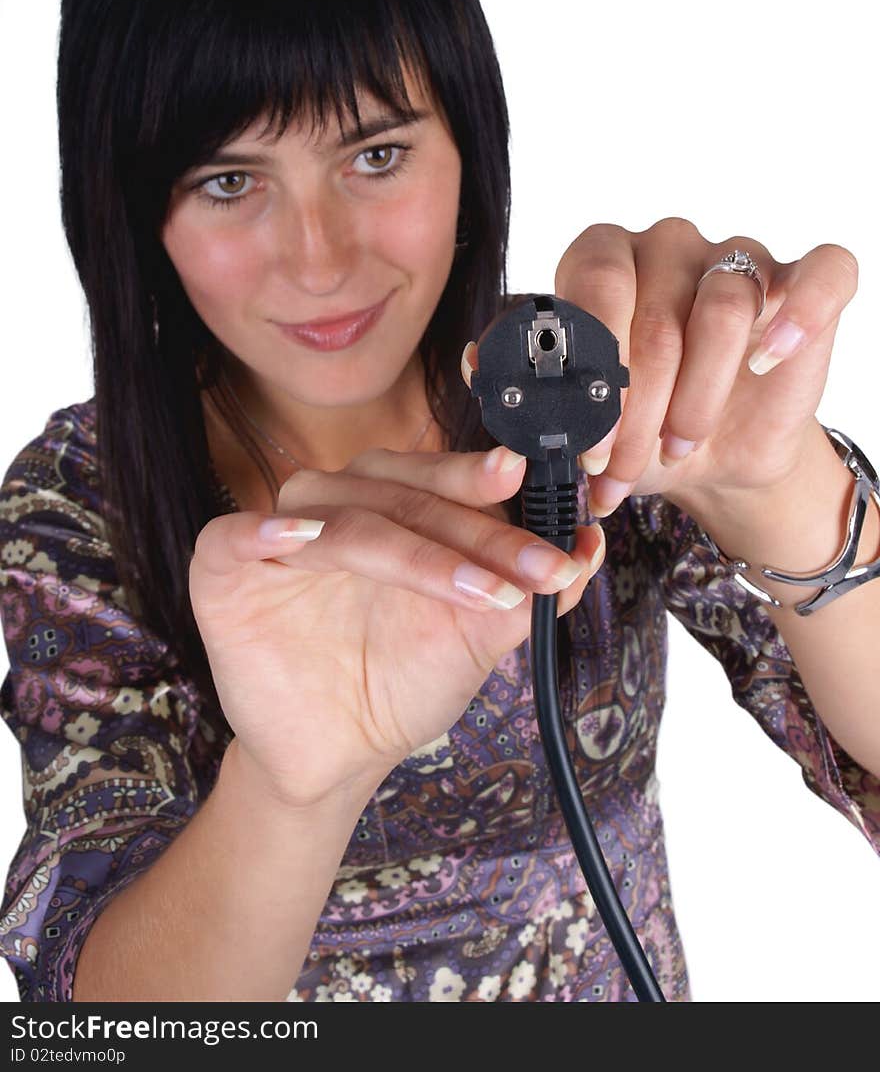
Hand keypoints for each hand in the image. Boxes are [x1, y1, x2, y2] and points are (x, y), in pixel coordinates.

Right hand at [188, 446, 604, 810]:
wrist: (336, 753)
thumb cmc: (403, 679)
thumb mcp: (479, 635)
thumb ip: (529, 588)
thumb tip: (589, 544)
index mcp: (396, 502)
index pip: (445, 480)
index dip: (492, 488)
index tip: (548, 494)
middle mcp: (340, 502)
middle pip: (404, 492)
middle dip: (475, 530)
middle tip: (531, 565)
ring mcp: (280, 528)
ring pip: (346, 516)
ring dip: (411, 550)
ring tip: (472, 590)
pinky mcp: (224, 562)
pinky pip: (238, 534)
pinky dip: (269, 533)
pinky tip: (300, 542)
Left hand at [463, 220, 858, 519]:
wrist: (709, 461)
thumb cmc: (631, 429)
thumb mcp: (568, 425)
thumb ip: (517, 392)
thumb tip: (476, 361)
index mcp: (600, 261)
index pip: (593, 284)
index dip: (591, 369)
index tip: (586, 445)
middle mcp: (665, 245)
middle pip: (654, 311)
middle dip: (635, 407)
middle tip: (619, 468)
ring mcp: (735, 258)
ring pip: (725, 310)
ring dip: (698, 398)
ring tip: (678, 447)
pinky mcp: (804, 283)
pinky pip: (822, 274)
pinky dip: (802, 316)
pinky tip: (771, 360)